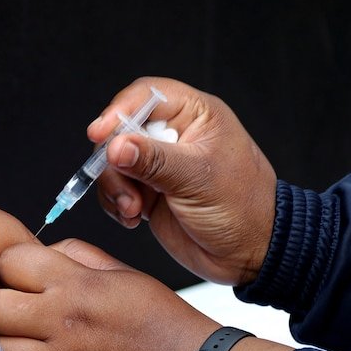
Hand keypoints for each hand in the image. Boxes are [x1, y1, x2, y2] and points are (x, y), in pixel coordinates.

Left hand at [0, 237, 219, 350]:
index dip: (9, 266)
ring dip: (1, 346)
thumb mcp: (122, 272)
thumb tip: (40, 252)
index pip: (10, 261)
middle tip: (8, 312)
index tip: (18, 277)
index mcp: (78, 285)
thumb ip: (75, 255)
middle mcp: (66, 323)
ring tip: (18, 344)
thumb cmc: (162, 322)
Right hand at [89, 77, 275, 286]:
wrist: (249, 255)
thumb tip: (115, 146)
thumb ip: (153, 161)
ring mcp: (157, 164)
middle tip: (126, 187)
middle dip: (115, 161)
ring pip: (112, 162)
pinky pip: (114, 187)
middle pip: (121, 129)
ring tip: (134, 210)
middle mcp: (173, 134)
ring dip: (116, 188)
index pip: (147, 95)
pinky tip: (134, 218)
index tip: (100, 134)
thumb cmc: (242, 209)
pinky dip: (116, 204)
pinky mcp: (146, 190)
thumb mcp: (197, 179)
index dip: (119, 110)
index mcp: (195, 115)